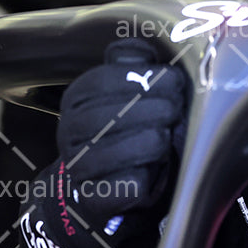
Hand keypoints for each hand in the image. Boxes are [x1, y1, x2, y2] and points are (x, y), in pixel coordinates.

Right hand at [32, 38, 188, 247]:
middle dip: (163, 109)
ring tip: (166, 140)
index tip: (174, 81)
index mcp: (77, 97)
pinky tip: (154, 171)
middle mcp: (69, 130)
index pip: (108, 79)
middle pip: (124, 111)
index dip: (149, 78)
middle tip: (177, 111)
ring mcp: (80, 167)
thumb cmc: (121, 133)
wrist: (97, 194)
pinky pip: (136, 184)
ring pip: (141, 146)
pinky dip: (153, 177)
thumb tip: (141, 47)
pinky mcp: (96, 201)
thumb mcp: (123, 93)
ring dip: (161, 142)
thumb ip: (130, 64)